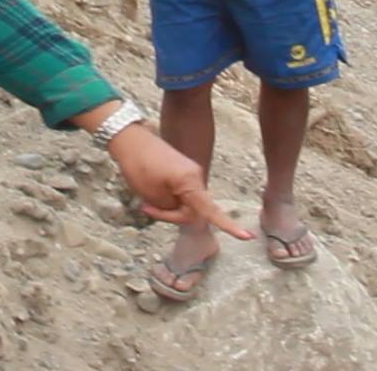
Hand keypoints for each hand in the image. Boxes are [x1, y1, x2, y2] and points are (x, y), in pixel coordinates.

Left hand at [105, 123, 251, 238]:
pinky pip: (180, 193)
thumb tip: (183, 210)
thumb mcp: (152, 194)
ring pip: (184, 202)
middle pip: (193, 210)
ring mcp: (189, 173)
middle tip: (146, 207)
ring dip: (167, 206)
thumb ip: (171, 208)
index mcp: (191, 183)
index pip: (211, 211)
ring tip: (146, 198)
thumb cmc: (139, 166)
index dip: (229, 226)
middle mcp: (195, 177)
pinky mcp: (181, 171)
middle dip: (171, 215)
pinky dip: (167, 198)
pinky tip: (150, 191)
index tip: (247, 237)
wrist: (129, 139)